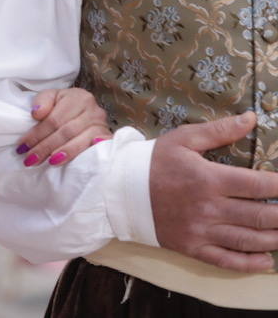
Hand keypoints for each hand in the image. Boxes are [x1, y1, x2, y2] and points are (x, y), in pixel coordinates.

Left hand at [15, 88, 111, 166]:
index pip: (54, 119)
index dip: (37, 134)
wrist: (86, 111)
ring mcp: (102, 125)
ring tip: (49, 162)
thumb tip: (37, 114)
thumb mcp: (51, 97)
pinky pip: (97, 148)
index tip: (23, 147)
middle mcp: (93, 110)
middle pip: (66, 132)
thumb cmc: (64, 105)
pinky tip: (76, 162)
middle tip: (30, 159)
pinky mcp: (107, 138)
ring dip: (63, 153)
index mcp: (77, 97)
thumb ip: (42, 101)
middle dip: (45, 147)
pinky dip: (84, 154)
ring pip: (80, 141)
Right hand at [151, 111, 277, 271]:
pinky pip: (227, 261)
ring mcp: (201, 231)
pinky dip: (250, 263)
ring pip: (249, 240)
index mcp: (208, 179)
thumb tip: (250, 118)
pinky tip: (266, 260)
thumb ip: (219, 130)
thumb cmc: (153, 162)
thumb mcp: (183, 139)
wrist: (119, 191)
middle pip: (260, 216)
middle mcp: (209, 208)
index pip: (258, 185)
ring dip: (275, 238)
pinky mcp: (193, 248)